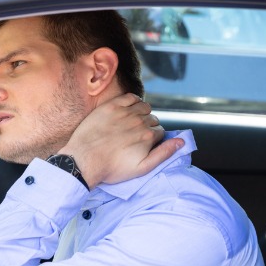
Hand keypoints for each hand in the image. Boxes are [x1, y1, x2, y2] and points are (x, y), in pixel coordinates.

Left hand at [59, 93, 183, 188]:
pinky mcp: (111, 106)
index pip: (160, 132)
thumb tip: (181, 142)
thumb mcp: (141, 169)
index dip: (153, 139)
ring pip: (144, 107)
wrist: (83, 160)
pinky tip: (128, 110)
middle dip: (148, 127)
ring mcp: (125, 112)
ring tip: (132, 124)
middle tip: (134, 137)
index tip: (143, 145)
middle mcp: (139, 121)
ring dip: (142, 113)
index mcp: (148, 136)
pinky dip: (133, 101)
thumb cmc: (111, 168)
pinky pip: (130, 97)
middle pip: (152, 119)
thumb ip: (163, 154)